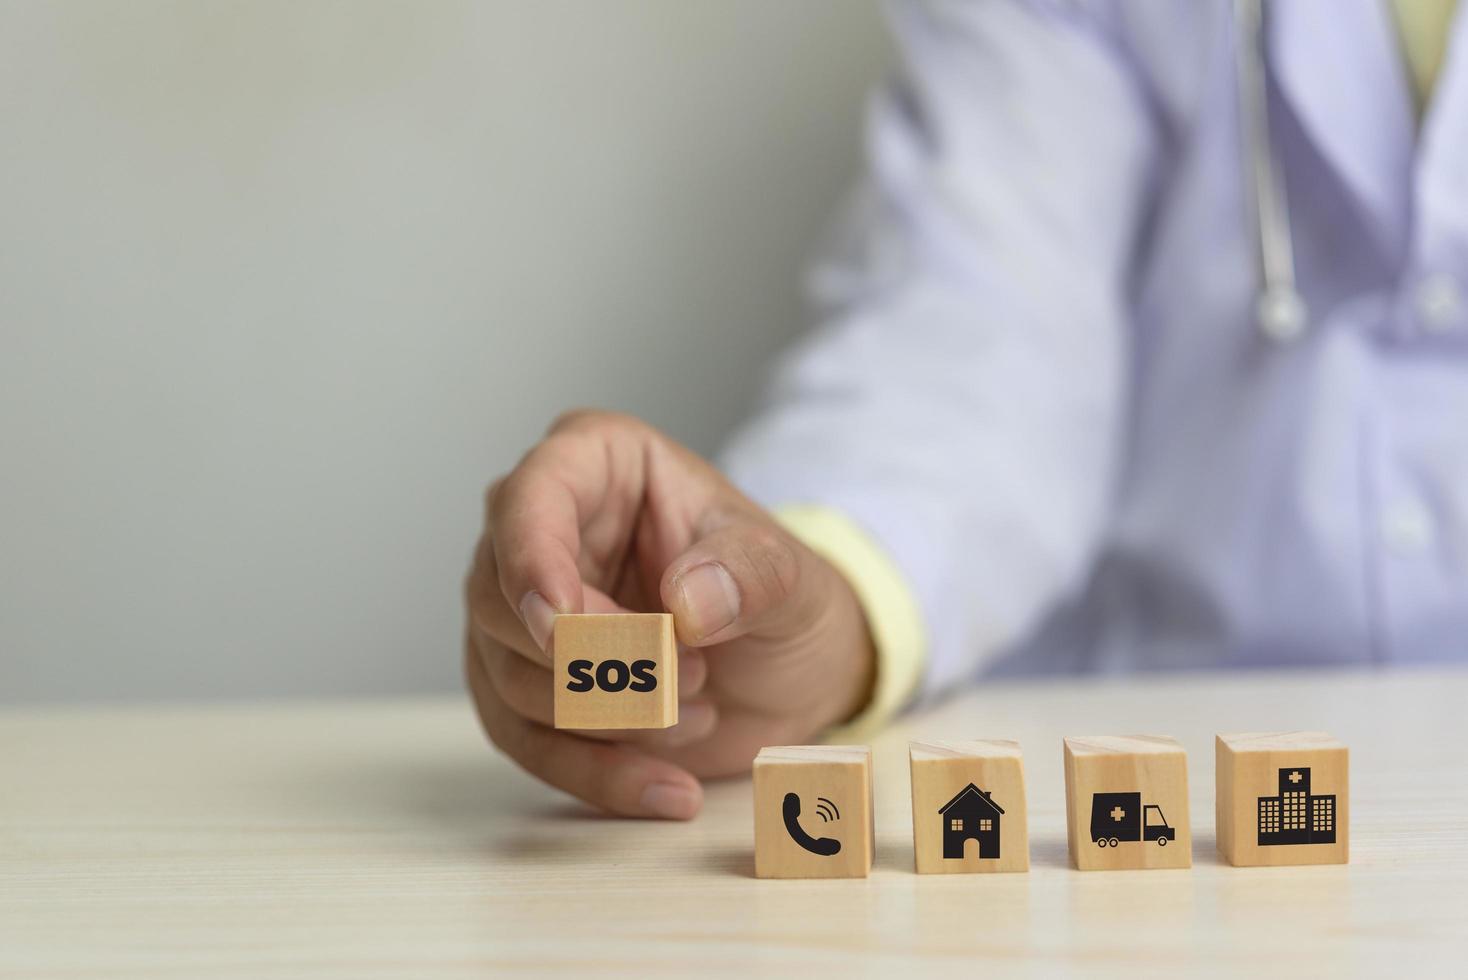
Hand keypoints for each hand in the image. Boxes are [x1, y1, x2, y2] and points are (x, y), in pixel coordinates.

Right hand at [464, 410, 875, 818]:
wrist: (790, 668)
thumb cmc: (779, 595)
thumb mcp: (790, 573)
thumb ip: (749, 574)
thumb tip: (688, 602)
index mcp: (597, 462)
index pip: (532, 496)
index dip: (533, 559)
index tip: (563, 625)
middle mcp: (541, 528)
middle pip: (502, 599)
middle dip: (596, 659)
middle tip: (691, 674)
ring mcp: (522, 610)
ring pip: (510, 676)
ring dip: (610, 715)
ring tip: (698, 705)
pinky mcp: (525, 687)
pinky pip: (525, 742)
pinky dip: (595, 774)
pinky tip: (665, 789)